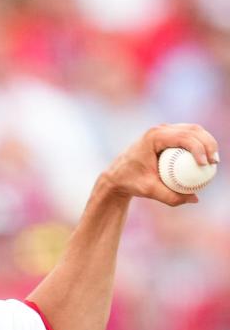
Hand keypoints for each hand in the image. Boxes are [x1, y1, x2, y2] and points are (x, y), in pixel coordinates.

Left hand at [102, 123, 219, 206]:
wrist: (116, 176)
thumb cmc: (130, 182)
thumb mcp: (148, 191)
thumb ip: (170, 197)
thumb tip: (195, 199)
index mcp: (154, 137)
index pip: (184, 137)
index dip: (199, 148)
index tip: (205, 165)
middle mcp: (159, 129)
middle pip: (193, 130)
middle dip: (208, 144)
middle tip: (214, 162)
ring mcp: (163, 130)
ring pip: (193, 130)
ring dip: (207, 142)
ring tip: (213, 161)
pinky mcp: (166, 135)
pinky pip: (187, 137)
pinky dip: (199, 145)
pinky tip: (205, 160)